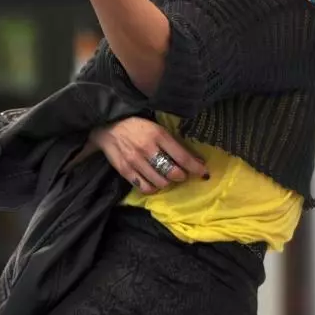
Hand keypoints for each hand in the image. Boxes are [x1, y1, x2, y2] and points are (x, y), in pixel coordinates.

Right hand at [90, 117, 209, 193]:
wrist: (110, 126)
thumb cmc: (138, 126)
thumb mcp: (157, 128)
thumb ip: (172, 143)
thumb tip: (194, 159)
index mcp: (158, 134)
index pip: (182, 156)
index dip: (195, 167)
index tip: (204, 173)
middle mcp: (147, 148)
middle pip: (172, 172)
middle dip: (181, 176)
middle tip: (182, 174)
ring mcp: (135, 161)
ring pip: (160, 182)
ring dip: (168, 182)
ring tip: (167, 177)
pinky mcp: (125, 171)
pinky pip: (145, 188)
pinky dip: (153, 188)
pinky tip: (154, 182)